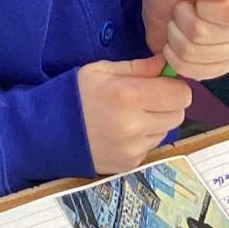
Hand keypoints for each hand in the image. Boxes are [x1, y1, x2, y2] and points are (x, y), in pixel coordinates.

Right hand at [78, 57, 191, 175]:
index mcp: (129, 96)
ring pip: (166, 131)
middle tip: (146, 99)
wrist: (47, 131)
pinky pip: (150, 146)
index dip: (174, 86)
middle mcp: (134, 126)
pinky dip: (143, 138)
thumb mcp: (104, 70)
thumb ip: (140, 67)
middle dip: (168, 104)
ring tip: (130, 116)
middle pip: (178, 114)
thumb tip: (166, 63)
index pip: (181, 94)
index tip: (161, 83)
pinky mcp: (129, 164)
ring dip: (156, 122)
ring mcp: (133, 149)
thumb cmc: (77, 94)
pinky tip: (122, 132)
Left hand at [141, 0, 228, 81]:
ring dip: (175, 37)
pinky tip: (177, 43)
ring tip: (178, 24)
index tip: (196, 0)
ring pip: (194, 52)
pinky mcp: (223, 68)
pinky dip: (174, 57)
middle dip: (182, 20)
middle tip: (181, 10)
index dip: (203, 8)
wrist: (165, 10)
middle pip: (206, 34)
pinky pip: (192, 71)